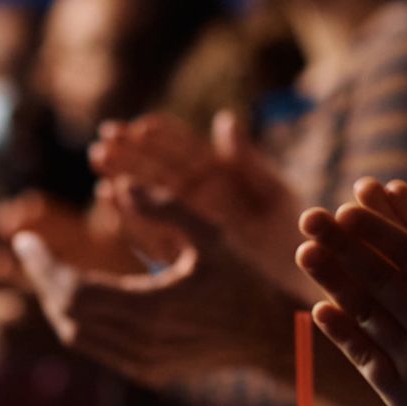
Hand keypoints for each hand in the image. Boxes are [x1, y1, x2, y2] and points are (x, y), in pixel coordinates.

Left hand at [12, 178, 295, 389]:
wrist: (270, 336)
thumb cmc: (243, 280)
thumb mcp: (211, 235)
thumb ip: (166, 207)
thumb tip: (119, 186)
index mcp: (152, 308)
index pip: (73, 289)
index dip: (43, 265)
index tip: (24, 240)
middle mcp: (142, 343)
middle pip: (67, 314)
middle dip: (43, 280)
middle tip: (30, 250)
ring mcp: (143, 364)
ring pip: (76, 336)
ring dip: (57, 302)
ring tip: (49, 270)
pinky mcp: (147, 374)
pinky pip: (96, 350)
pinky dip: (78, 321)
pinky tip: (79, 295)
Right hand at [91, 110, 310, 296]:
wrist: (305, 285)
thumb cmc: (298, 239)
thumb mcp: (275, 196)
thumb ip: (249, 162)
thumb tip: (224, 120)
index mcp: (224, 183)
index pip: (186, 153)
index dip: (164, 137)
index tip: (141, 124)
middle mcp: (202, 205)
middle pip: (160, 173)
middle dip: (132, 154)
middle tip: (105, 138)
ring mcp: (190, 231)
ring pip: (149, 200)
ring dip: (124, 178)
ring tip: (100, 158)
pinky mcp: (182, 257)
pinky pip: (150, 232)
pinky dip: (130, 213)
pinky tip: (111, 194)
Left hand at [295, 178, 406, 405]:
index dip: (379, 231)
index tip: (348, 207)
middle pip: (382, 278)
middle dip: (344, 245)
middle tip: (310, 216)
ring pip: (368, 314)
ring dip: (334, 281)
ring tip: (305, 251)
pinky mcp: (400, 392)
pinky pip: (366, 358)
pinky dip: (342, 334)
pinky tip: (319, 308)